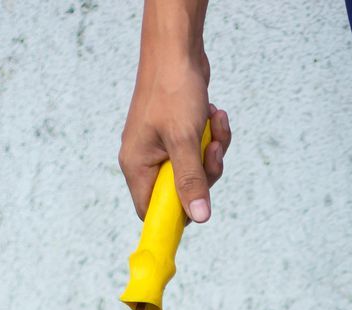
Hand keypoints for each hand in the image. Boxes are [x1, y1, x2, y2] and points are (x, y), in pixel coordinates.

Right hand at [119, 47, 231, 222]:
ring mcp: (163, 147)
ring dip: (213, 149)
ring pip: (197, 170)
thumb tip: (199, 217)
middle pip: (182, 192)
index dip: (176, 215)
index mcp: (137, 165)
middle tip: (212, 149)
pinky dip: (212, 135)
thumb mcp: (184, 140)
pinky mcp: (179, 134)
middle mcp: (147, 159)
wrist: (177, 50)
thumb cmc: (172, 90)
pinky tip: (214, 114)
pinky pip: (201, 149)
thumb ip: (191, 181)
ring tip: (214, 122)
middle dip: (206, 172)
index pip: (151, 210)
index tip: (200, 208)